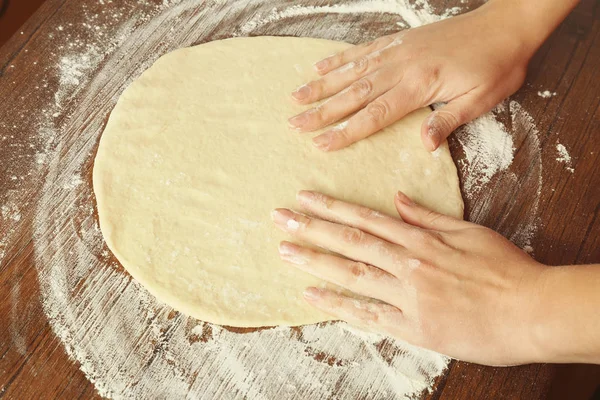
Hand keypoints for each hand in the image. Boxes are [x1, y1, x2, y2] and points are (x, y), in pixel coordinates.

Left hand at [271, 191, 546, 365]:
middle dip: (311, 227)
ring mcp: (407, 295)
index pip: (366, 218)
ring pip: (352, 274)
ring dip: (315, 260)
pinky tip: (311, 296)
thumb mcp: (471, 232)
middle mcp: (408, 263)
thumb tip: (397, 199)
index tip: (305, 197)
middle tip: (279, 218)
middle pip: (350, 241)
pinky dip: (337, 305)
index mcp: (422, 239)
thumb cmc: (506, 270)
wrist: (531, 312)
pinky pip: (367, 314)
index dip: (332, 206)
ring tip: (285, 250)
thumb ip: (429, 217)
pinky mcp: (412, 326)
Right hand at [288, 2, 536, 150]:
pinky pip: (363, 49)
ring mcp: (397, 50)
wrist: (506, 25)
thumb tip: (424, 146)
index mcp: (419, 85)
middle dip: (322, 111)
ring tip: (296, 96)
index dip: (346, 131)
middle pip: (353, 93)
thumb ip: (447, 120)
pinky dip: (339, 57)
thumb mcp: (480, 99)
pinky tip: (320, 65)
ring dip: (321, 85)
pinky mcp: (399, 39)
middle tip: (294, 123)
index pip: (374, 114)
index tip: (320, 143)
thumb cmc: (497, 65)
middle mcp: (401, 66)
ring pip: (351, 70)